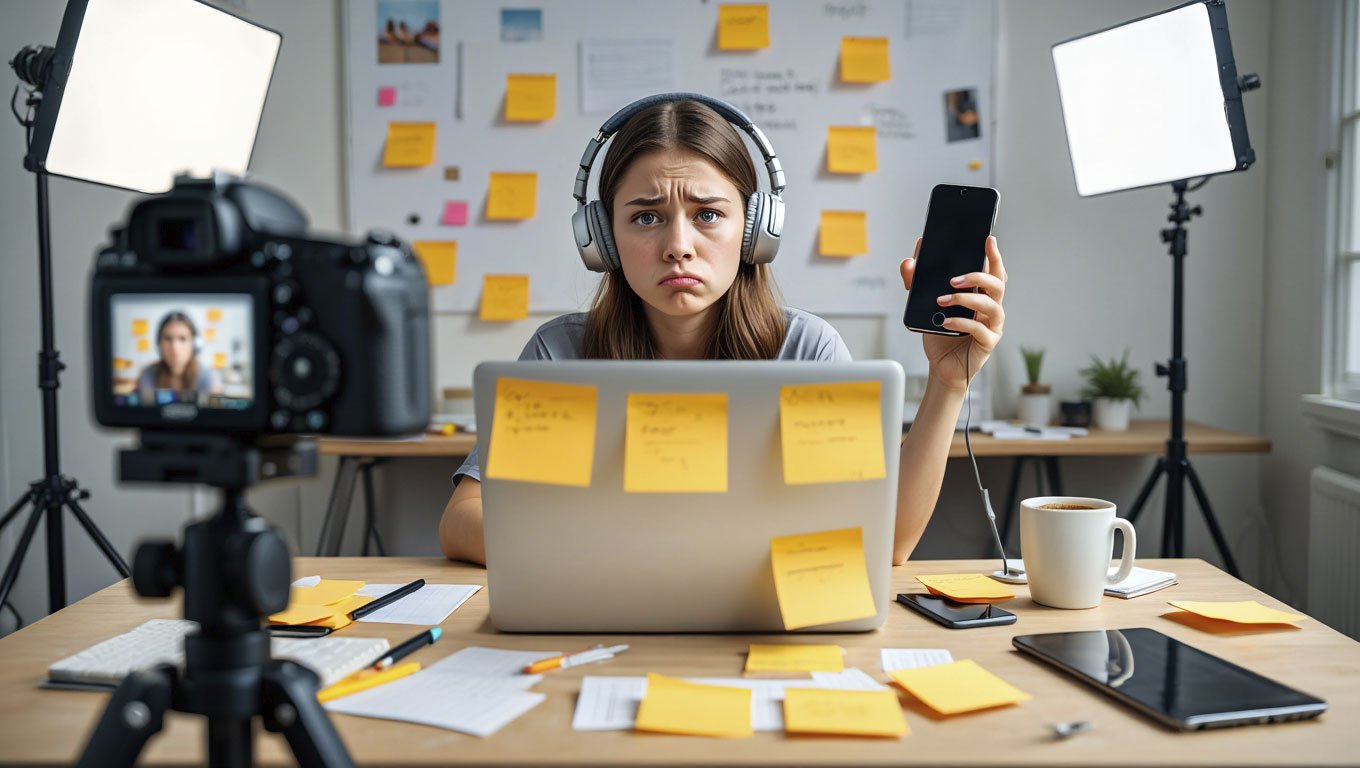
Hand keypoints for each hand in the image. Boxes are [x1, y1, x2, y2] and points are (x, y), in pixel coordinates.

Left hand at [900, 235, 1006, 391]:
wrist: (941, 365)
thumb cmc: (940, 333)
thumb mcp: (925, 305)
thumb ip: (917, 282)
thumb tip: (909, 261)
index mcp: (981, 295)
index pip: (993, 271)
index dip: (993, 255)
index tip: (988, 239)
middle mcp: (991, 308)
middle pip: (997, 284)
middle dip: (976, 276)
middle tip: (952, 279)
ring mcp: (992, 326)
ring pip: (991, 305)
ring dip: (966, 299)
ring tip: (942, 300)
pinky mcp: (987, 343)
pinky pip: (979, 330)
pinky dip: (961, 323)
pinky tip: (944, 322)